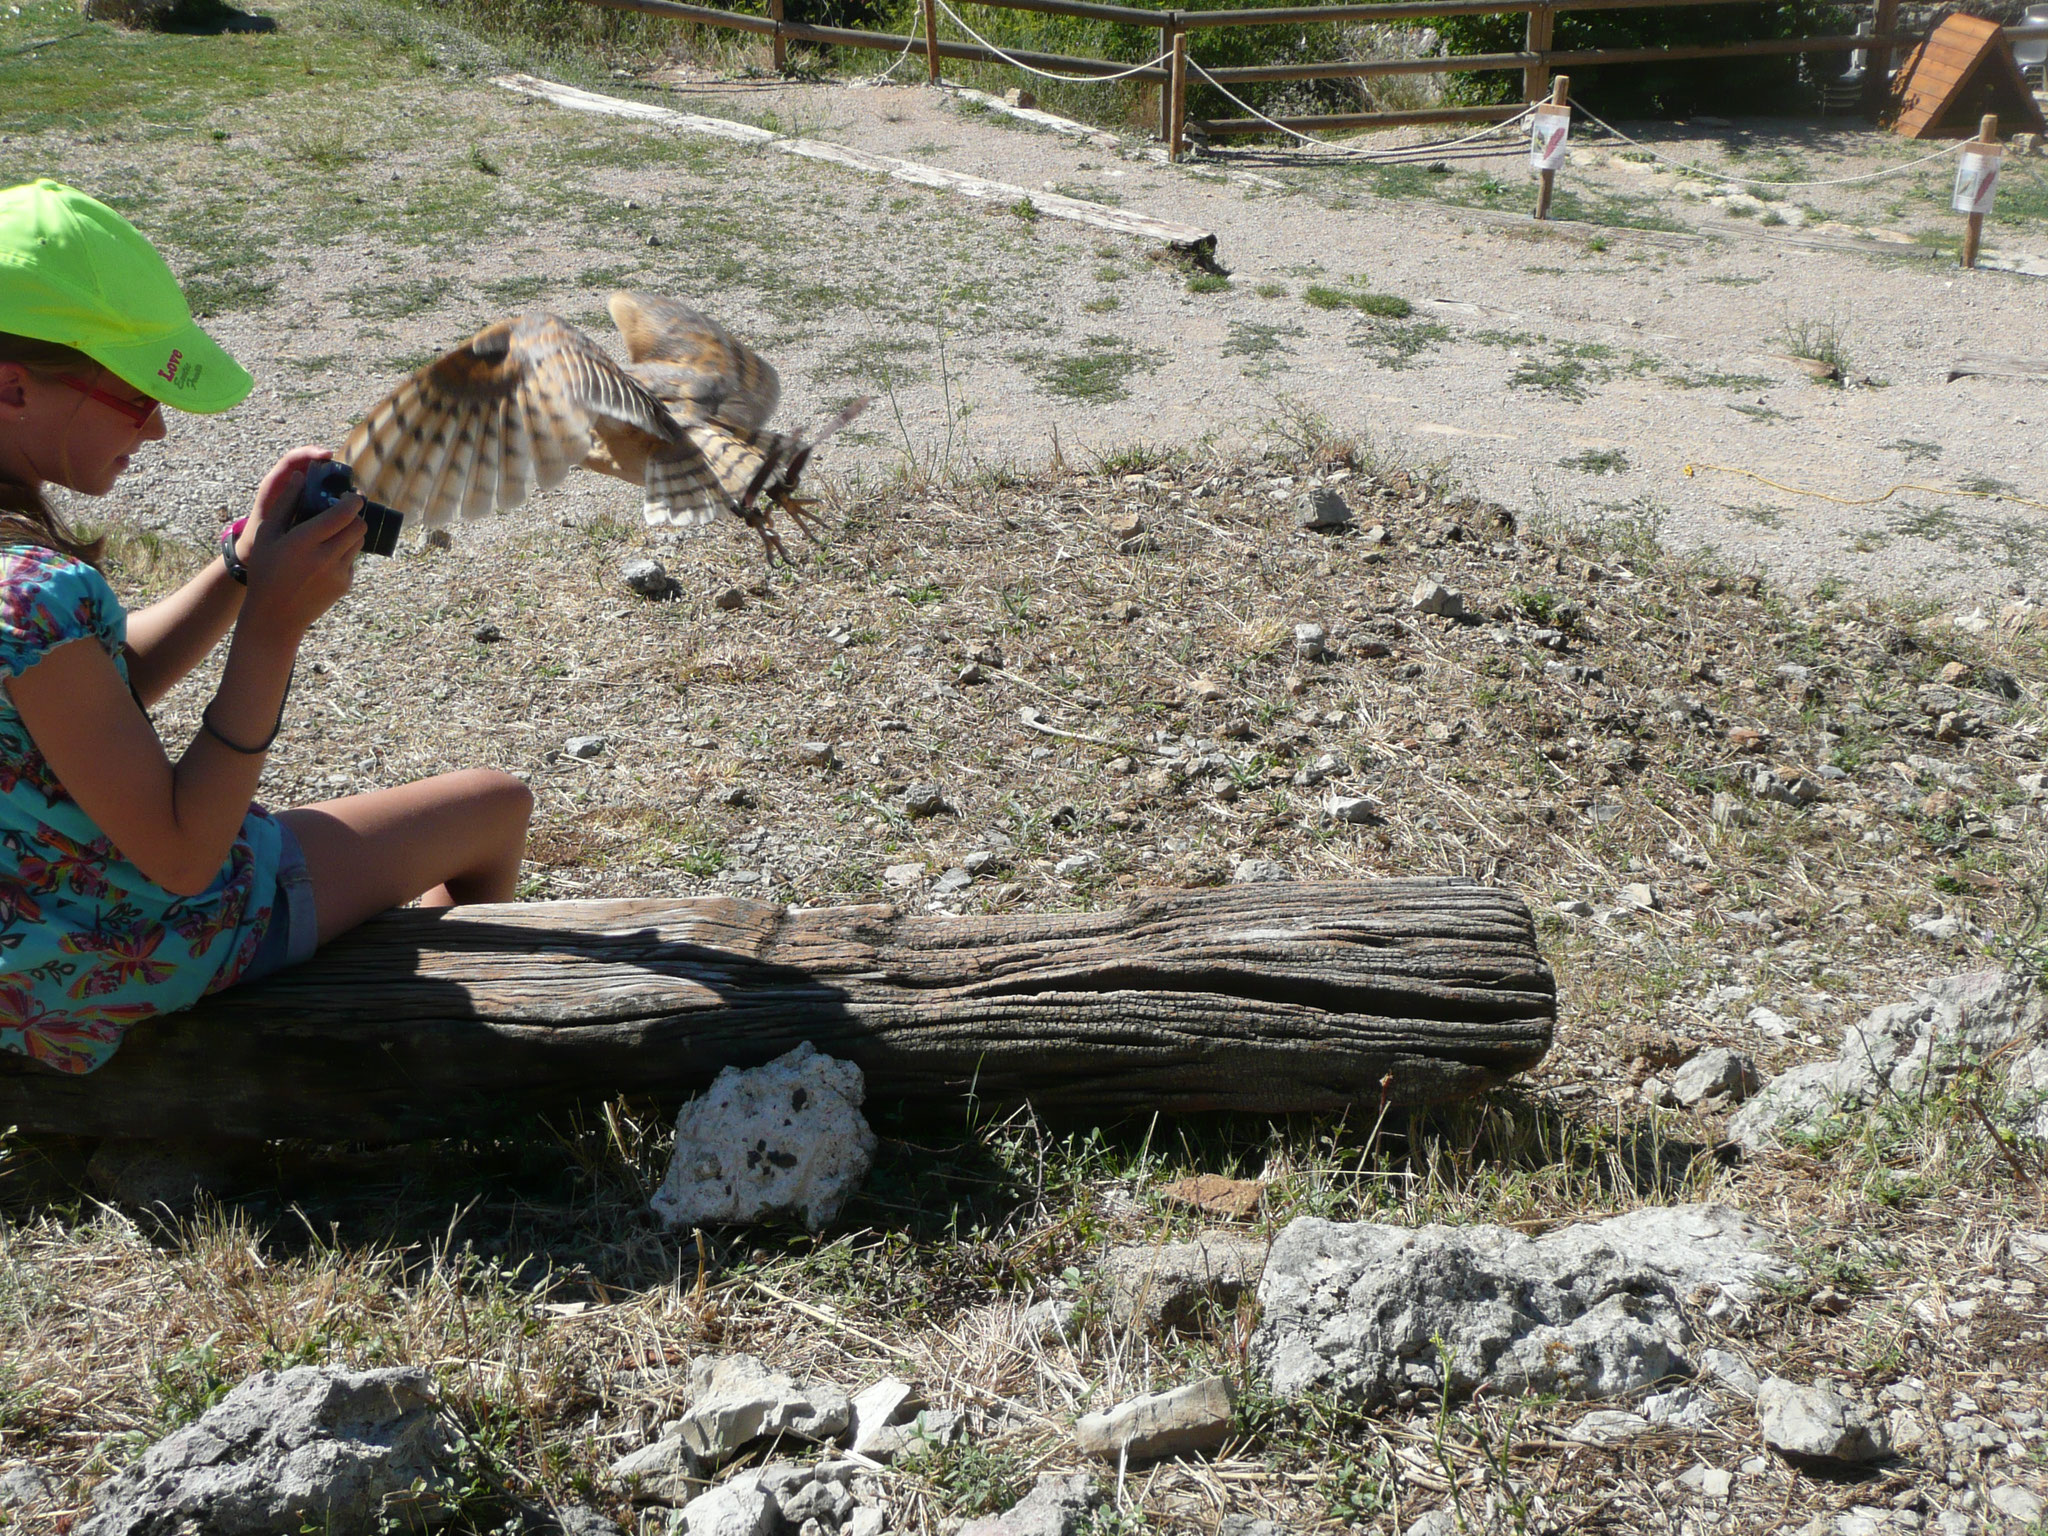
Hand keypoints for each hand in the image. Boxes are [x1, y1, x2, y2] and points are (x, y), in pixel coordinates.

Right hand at [238, 450, 366, 638]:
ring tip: (334, 531)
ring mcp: (338, 572)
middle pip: (359, 526)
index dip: (353, 500)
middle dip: (355, 515)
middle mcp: (326, 556)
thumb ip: (285, 504)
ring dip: (351, 533)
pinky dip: (344, 553)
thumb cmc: (266, 570)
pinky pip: (352, 560)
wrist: (275, 616)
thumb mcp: (268, 535)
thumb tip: (300, 477)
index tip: (350, 495)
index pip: (344, 513)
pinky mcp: (345, 585)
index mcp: (305, 540)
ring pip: (359, 542)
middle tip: (344, 511)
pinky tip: (325, 557)